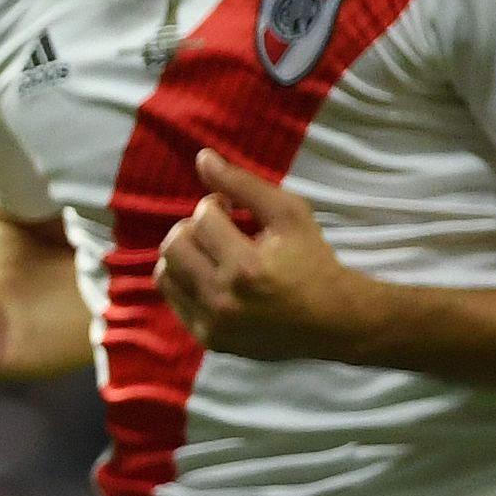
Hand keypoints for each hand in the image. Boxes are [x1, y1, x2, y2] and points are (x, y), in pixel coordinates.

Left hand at [156, 152, 370, 358]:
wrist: (331, 320)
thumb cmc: (312, 260)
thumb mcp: (289, 214)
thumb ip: (244, 184)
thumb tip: (202, 157)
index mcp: (246, 267)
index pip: (202, 218)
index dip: (214, 205)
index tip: (229, 209)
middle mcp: (224, 300)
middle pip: (173, 245)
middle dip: (191, 228)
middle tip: (216, 230)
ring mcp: (213, 324)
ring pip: (164, 273)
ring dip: (183, 254)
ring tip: (211, 251)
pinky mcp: (208, 339)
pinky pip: (173, 299)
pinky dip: (185, 280)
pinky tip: (210, 275)